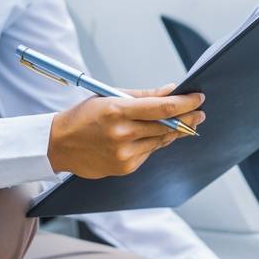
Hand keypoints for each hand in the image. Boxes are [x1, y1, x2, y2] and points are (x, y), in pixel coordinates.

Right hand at [47, 84, 204, 177]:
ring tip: (183, 123)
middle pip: (167, 126)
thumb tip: (172, 91)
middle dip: (187, 118)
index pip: (162, 107)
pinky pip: (149, 153)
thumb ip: (144, 96)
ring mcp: (124, 153)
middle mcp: (122, 133)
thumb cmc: (84, 117)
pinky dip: (155, 143)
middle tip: (200, 112)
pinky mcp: (125, 167)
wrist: (58, 145)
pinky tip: (154, 136)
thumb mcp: (109, 97)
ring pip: (161, 140)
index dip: (185, 103)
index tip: (198, 98)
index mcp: (117, 110)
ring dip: (174, 131)